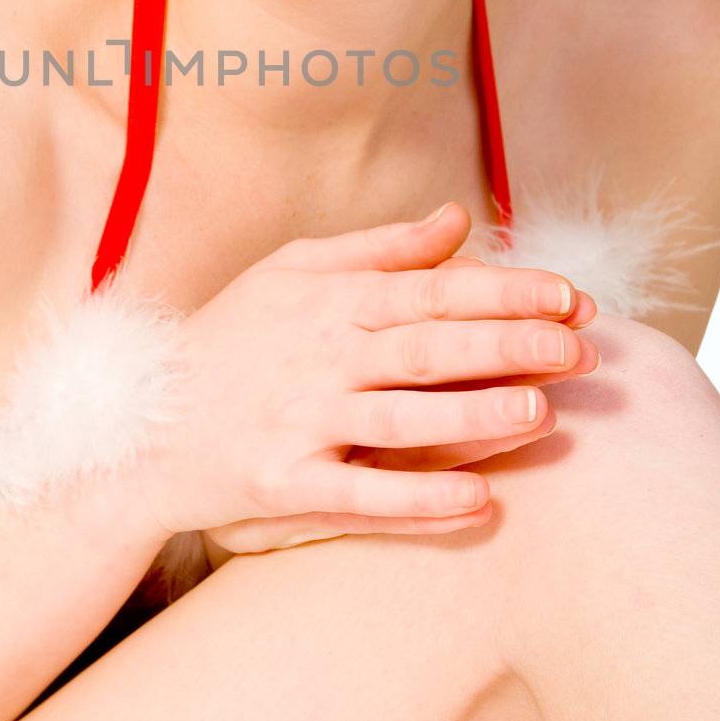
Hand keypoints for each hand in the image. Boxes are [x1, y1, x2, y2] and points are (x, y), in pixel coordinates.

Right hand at [134, 202, 597, 552]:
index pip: (429, 289)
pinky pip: (358, 495)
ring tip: (541, 412)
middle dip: (504, 345)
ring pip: (398, 418)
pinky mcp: (280, 482)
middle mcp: (317, 356)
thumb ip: (379, 247)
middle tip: (579, 348)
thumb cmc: (230, 338)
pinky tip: (479, 502)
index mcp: (328, 300)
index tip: (569, 296)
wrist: (140, 422)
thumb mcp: (291, 270)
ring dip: (472, 416)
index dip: (502, 291)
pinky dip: (418, 501)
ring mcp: (298, 421)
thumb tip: (458, 218)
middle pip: (424, 346)